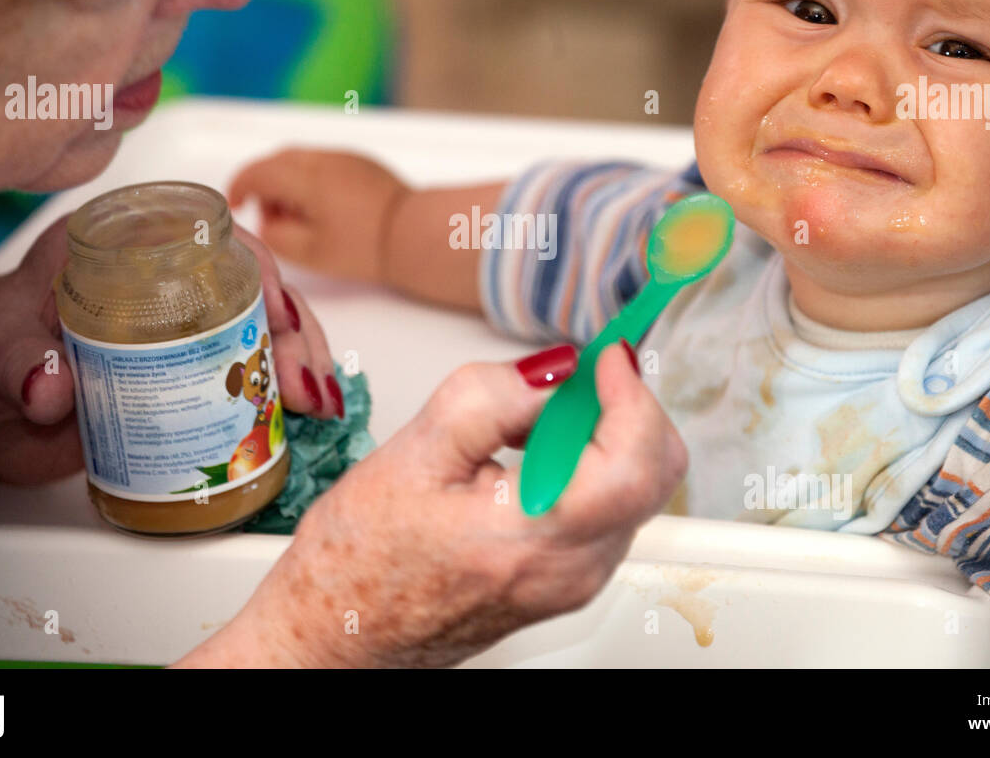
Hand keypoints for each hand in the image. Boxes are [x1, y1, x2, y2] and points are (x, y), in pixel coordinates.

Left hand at [0, 212, 342, 483]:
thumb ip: (19, 366)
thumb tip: (49, 388)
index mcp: (124, 245)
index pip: (204, 235)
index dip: (251, 263)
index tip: (274, 305)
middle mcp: (168, 278)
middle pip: (250, 287)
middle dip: (291, 329)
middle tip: (298, 379)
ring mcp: (187, 327)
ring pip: (263, 328)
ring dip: (298, 360)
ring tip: (316, 402)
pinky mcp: (196, 374)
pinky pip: (253, 370)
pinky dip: (286, 388)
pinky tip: (314, 410)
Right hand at [178, 342, 686, 667]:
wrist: (336, 632)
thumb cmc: (358, 559)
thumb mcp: (413, 452)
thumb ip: (491, 396)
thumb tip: (556, 367)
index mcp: (535, 538)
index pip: (634, 459)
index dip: (630, 393)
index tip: (605, 356)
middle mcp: (571, 570)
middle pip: (653, 475)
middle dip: (626, 409)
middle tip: (575, 377)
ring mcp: (574, 582)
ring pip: (634, 491)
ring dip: (602, 438)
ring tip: (528, 422)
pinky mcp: (567, 582)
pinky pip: (606, 511)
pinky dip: (587, 467)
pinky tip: (527, 455)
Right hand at [228, 148, 409, 284]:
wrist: (415, 235)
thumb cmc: (364, 248)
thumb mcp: (312, 252)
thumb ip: (278, 236)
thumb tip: (265, 224)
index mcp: (308, 177)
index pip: (261, 171)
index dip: (240, 185)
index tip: (235, 204)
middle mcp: (325, 159)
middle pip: (280, 159)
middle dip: (265, 183)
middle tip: (267, 215)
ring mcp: (347, 159)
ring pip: (303, 160)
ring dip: (289, 181)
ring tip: (298, 217)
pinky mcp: (364, 165)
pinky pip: (325, 164)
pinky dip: (311, 180)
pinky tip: (323, 209)